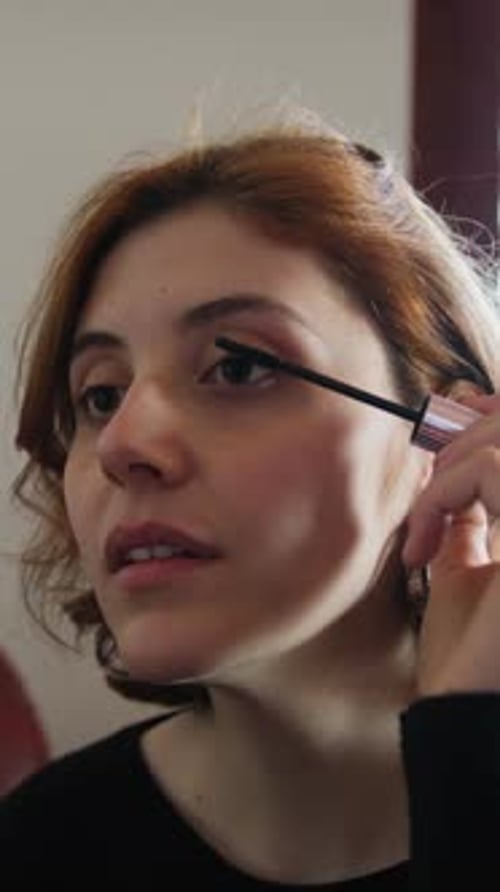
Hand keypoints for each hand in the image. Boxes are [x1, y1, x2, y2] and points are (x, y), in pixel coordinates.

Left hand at [403, 393, 499, 696]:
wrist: (467, 711)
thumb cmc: (470, 652)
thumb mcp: (470, 568)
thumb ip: (475, 521)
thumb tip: (464, 475)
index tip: (461, 429)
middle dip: (471, 439)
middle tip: (430, 492)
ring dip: (451, 471)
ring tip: (425, 525)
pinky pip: (494, 471)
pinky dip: (442, 495)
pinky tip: (423, 549)